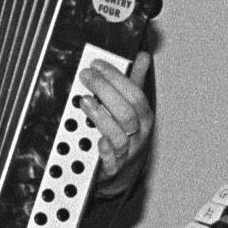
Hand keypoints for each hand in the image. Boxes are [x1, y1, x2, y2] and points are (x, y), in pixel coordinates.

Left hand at [83, 52, 154, 192]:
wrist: (122, 171)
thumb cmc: (128, 133)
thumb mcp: (133, 106)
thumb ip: (135, 81)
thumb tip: (143, 55)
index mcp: (144, 117)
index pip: (135, 94)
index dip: (116, 78)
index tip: (97, 64)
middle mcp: (137, 135)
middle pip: (126, 112)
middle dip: (105, 91)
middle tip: (86, 76)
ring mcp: (126, 152)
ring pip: (119, 136)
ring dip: (100, 117)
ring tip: (84, 101)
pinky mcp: (112, 168)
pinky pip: (111, 161)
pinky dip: (105, 150)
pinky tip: (97, 140)